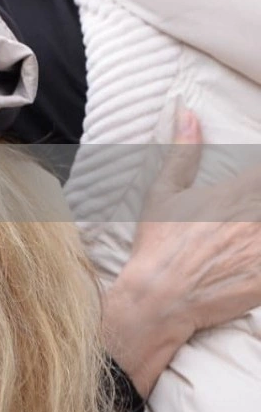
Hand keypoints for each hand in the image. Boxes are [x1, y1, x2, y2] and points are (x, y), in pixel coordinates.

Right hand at [103, 110, 260, 395]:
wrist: (162, 297)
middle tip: (250, 211)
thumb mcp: (164, 192)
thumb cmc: (160, 243)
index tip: (255, 181)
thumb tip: (187, 113)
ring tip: (252, 233)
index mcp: (240, 192)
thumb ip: (183, 152)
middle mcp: (257, 217)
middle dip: (260, 201)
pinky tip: (255, 253)